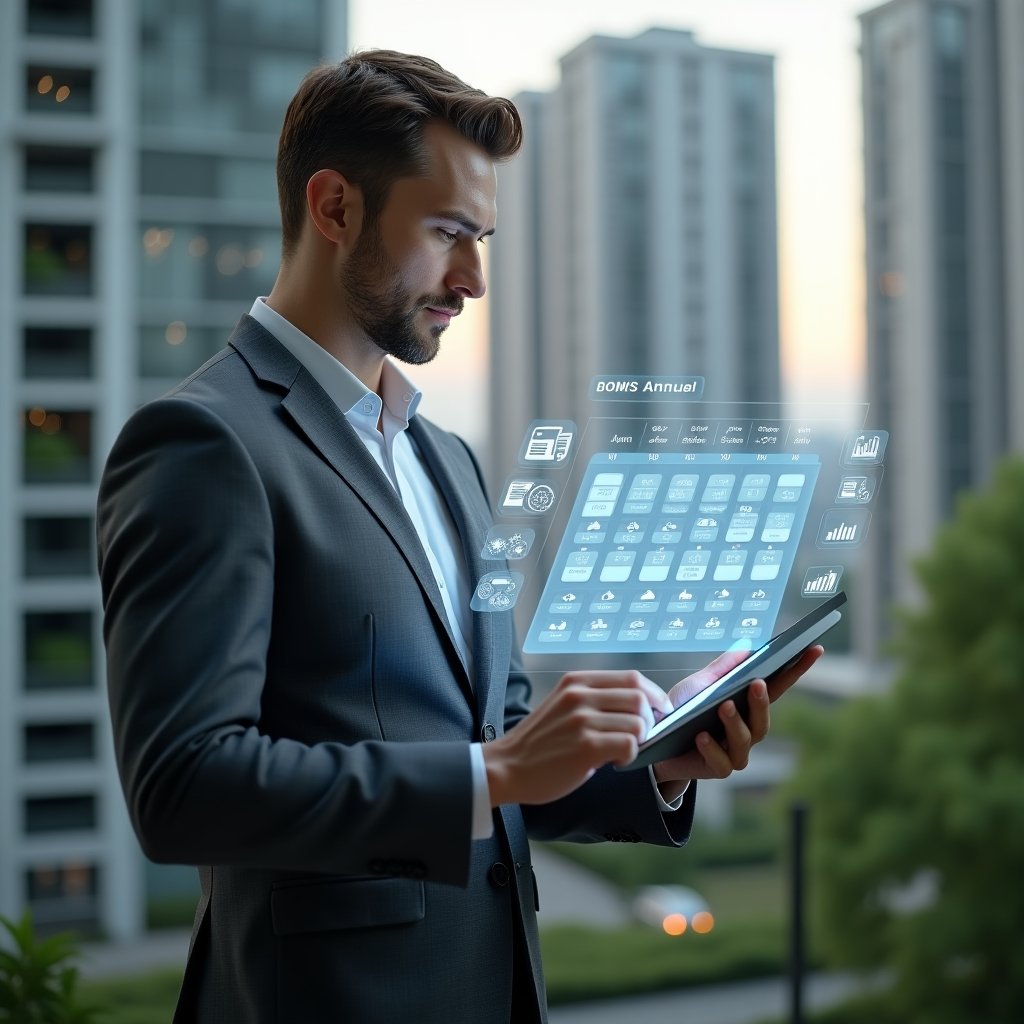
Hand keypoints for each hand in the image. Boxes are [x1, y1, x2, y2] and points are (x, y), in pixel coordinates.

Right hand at [484, 670, 672, 806]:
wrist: (507, 766)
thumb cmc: (539, 742)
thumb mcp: (563, 705)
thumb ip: (594, 699)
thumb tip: (638, 707)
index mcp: (576, 681)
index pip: (631, 678)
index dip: (654, 694)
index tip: (661, 709)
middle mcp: (580, 695)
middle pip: (639, 698)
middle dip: (651, 720)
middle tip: (641, 737)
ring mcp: (582, 720)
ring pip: (638, 724)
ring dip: (638, 741)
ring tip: (620, 751)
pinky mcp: (585, 746)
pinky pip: (629, 745)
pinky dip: (630, 756)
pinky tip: (613, 762)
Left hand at [651, 644, 823, 795]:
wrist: (656, 741)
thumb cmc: (682, 711)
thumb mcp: (699, 685)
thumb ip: (722, 669)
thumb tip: (747, 647)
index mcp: (747, 707)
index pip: (777, 687)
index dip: (797, 670)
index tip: (813, 649)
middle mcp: (747, 732)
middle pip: (763, 720)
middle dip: (761, 702)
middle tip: (756, 683)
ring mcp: (734, 753)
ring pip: (745, 741)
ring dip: (735, 723)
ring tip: (724, 706)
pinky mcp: (716, 769)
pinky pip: (720, 761)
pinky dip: (712, 748)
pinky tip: (702, 736)